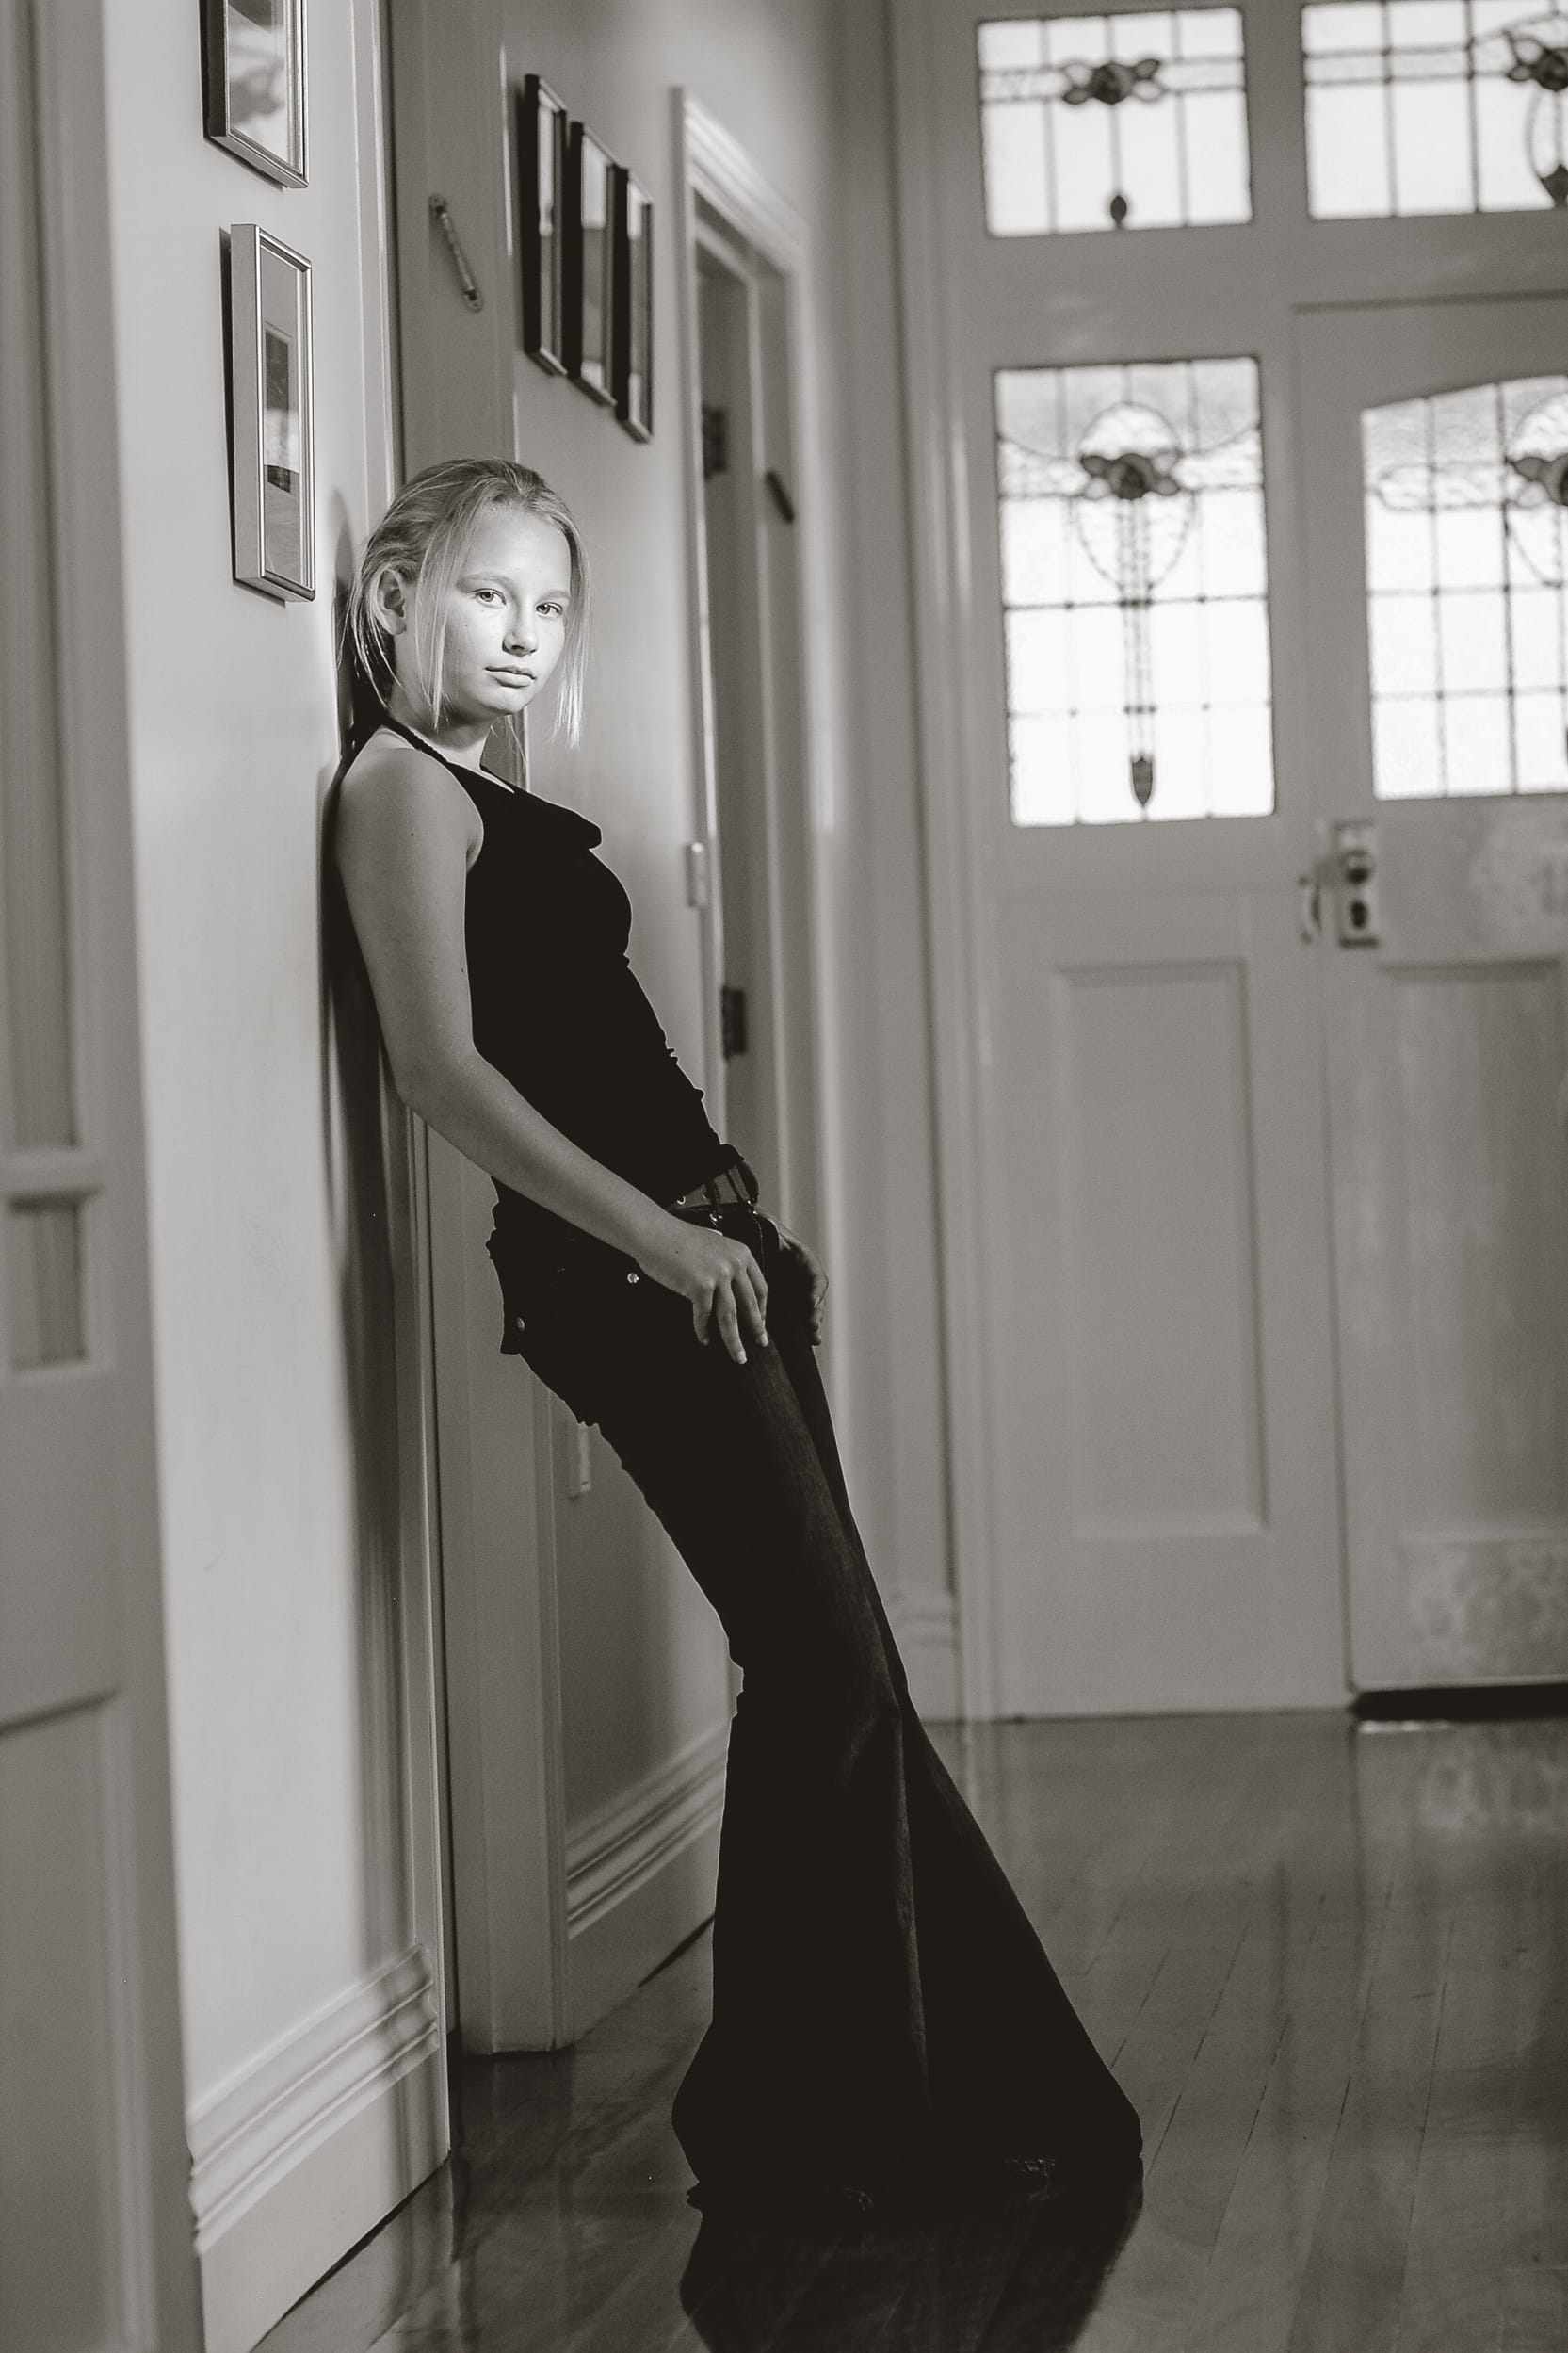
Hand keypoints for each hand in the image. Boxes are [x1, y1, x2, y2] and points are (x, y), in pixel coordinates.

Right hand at [640, 1215, 769, 1363]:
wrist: (655, 1233)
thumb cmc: (676, 1237)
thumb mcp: (712, 1243)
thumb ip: (725, 1259)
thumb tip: (730, 1281)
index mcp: (741, 1253)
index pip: (760, 1287)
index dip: (763, 1309)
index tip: (762, 1321)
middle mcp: (734, 1264)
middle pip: (750, 1305)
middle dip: (756, 1329)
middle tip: (760, 1343)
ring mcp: (718, 1275)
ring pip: (730, 1316)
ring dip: (734, 1340)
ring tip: (738, 1355)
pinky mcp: (700, 1286)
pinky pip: (704, 1315)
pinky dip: (703, 1330)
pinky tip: (704, 1339)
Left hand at [770, 1218, 827, 1345]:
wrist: (750, 1236)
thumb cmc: (759, 1230)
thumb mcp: (767, 1228)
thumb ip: (769, 1229)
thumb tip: (762, 1218)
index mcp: (801, 1259)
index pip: (814, 1274)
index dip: (815, 1289)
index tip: (811, 1301)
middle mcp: (802, 1276)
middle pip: (814, 1297)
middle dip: (815, 1312)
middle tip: (812, 1326)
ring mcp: (796, 1289)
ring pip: (808, 1309)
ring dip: (812, 1323)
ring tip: (813, 1337)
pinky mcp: (786, 1301)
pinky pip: (797, 1315)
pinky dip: (802, 1328)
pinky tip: (807, 1340)